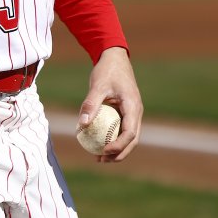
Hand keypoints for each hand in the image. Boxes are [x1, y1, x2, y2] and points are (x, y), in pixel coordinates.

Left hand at [78, 47, 142, 162]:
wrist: (114, 57)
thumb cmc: (107, 70)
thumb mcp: (97, 86)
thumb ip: (91, 104)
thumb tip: (81, 125)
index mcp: (134, 107)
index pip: (130, 133)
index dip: (118, 146)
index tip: (104, 151)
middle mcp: (136, 112)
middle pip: (132, 140)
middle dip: (119, 153)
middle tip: (101, 160)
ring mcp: (132, 113)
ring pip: (128, 137)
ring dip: (116, 149)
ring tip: (99, 158)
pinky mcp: (126, 112)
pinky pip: (121, 129)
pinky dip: (112, 138)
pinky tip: (97, 144)